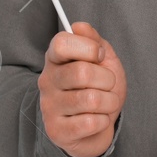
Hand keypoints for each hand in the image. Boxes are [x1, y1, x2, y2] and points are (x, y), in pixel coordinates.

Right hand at [39, 22, 125, 156]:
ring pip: (90, 99)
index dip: (88, 48)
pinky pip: (90, 123)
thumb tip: (79, 26)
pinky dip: (103, 121)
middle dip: (107, 79)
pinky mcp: (57, 130)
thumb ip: (93, 40)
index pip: (62, 43)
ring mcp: (49, 106)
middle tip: (108, 84)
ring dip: (109, 102)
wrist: (96, 127)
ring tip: (106, 103)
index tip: (99, 56)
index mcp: (56, 58)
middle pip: (82, 72)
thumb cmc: (99, 89)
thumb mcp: (102, 60)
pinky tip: (97, 120)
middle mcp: (47, 80)